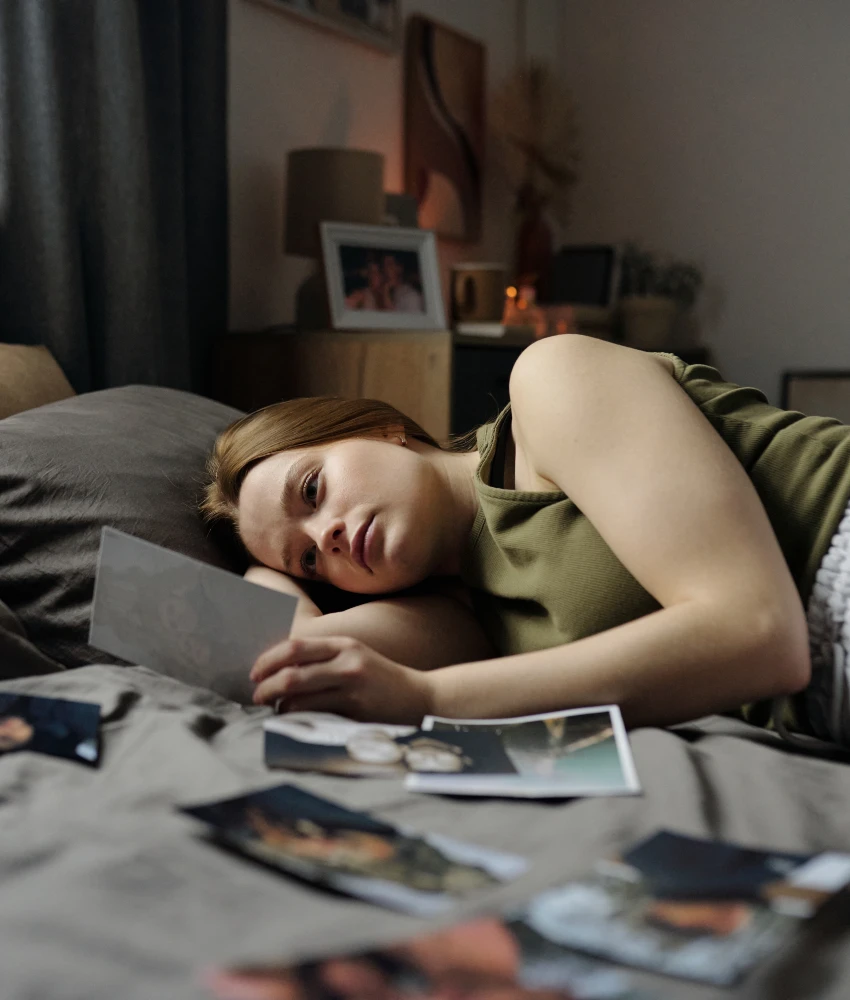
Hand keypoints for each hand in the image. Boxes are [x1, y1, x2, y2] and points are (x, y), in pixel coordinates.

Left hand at [250, 636, 434, 723]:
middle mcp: (347, 661)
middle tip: (257, 696)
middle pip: (291, 671)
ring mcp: (351, 686)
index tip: (255, 672)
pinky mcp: (355, 710)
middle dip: (266, 685)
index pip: (295, 646)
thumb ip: (323, 659)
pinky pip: (314, 714)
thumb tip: (279, 671)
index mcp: (344, 644)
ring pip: (298, 695)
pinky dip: (296, 718)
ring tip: (274, 709)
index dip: (268, 659)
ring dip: (278, 705)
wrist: (421, 697)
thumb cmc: (381, 680)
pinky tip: (293, 720)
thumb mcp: (355, 658)